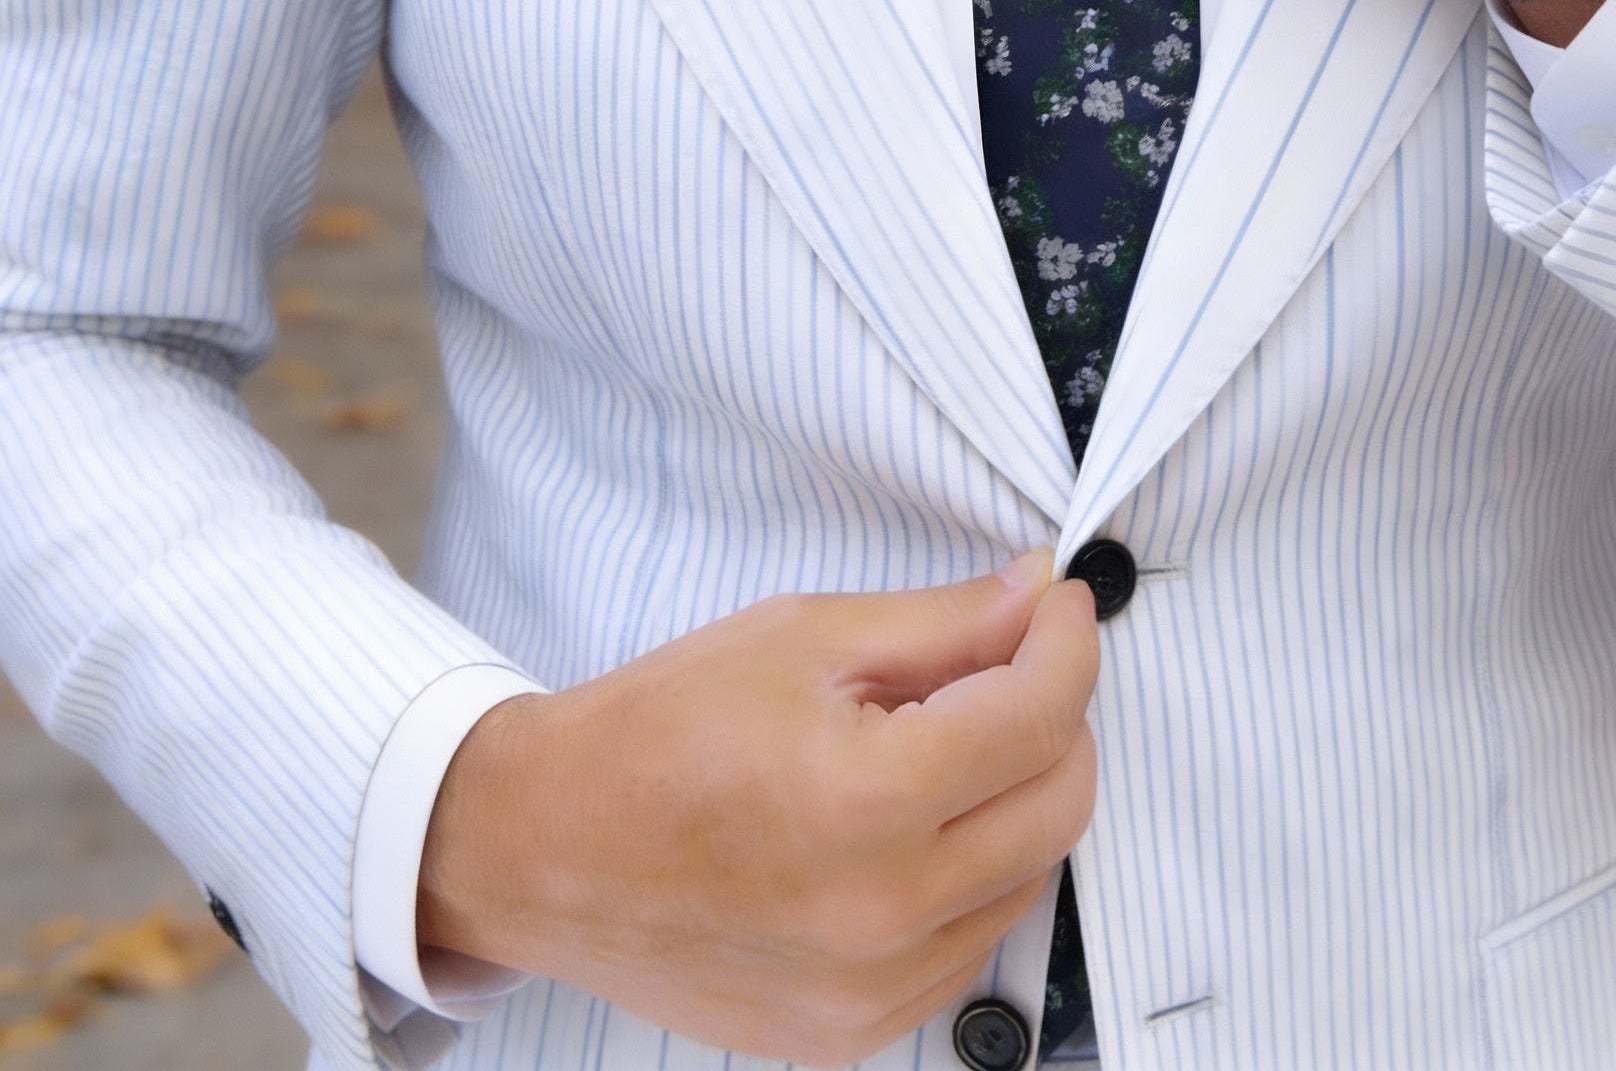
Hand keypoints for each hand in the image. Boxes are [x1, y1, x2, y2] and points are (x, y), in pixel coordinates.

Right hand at [417, 554, 1097, 1067]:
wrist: (543, 846)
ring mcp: (870, 991)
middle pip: (1059, 806)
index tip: (1059, 605)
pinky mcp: (851, 1033)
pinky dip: (976, 875)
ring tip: (950, 741)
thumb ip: (941, 623)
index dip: (1067, 643)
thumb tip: (1036, 594)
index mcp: (866, 800)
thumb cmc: (658, 729)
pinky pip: (969, 947)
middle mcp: (882, 912)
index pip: (1040, 717)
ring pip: (1028, 879)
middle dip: (1059, 717)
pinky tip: (920, 824)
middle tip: (1015, 661)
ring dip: (1022, 797)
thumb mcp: (802, 638)